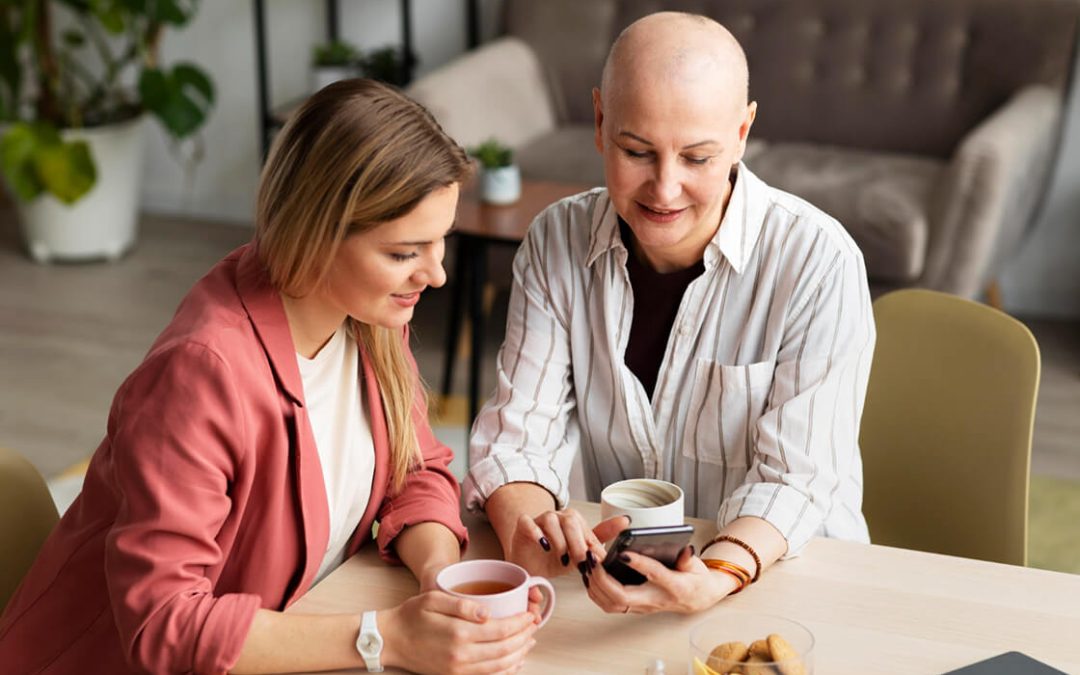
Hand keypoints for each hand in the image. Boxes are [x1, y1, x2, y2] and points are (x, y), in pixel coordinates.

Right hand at [380, 591, 537, 674]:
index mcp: (458, 633)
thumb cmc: (412, 615)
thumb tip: (489, 612)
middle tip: (533, 627)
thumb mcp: (433, 599)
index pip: (500, 630)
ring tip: (528, 642)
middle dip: (524, 638)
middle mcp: (461, 655)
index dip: (520, 624)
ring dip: (519, 654)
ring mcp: (459, 669)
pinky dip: (506, 670)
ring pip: (500, 666)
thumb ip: (462, 604)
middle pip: (505, 649)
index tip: (529, 615)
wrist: (392, 640)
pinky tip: (514, 661)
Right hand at [505, 509, 628, 578]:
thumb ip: (599, 539)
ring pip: (551, 520)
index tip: (594, 560)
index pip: (586, 528)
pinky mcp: (523, 525)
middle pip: (570, 522)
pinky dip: (536, 533)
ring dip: (559, 542)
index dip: (591, 545)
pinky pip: (528, 522)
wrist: (529, 566)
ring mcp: (539, 519)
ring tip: (561, 560)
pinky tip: (543, 546)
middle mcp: (557, 516)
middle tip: (579, 563)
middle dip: (577, 544)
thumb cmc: (554, 558)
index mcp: (573, 520)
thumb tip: (624, 521)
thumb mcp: (580, 553)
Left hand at [582, 546, 740, 614]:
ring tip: (587, 563)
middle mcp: (655, 600)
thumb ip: (687, 558)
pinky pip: (610, 604)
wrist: (697, 599)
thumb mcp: (697, 566)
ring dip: (595, 585)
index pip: (654, 575)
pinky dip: (596, 591)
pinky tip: (590, 575)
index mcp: (674, 587)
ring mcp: (643, 606)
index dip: (638, 564)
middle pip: (623, 597)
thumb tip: (685, 549)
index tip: (623, 553)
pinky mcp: (635, 607)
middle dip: (603, 579)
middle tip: (593, 559)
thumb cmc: (695, 580)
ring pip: (612, 604)